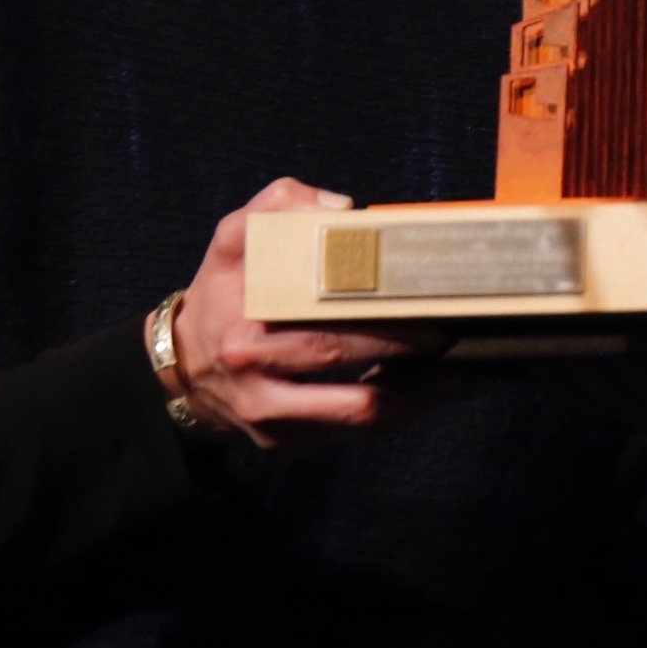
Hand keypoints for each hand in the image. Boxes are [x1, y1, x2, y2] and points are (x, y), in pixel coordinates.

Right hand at [170, 178, 438, 444]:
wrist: (181, 365)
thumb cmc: (224, 292)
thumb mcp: (235, 238)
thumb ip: (280, 205)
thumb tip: (343, 210)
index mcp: (250, 328)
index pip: (329, 330)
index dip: (387, 326)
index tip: (434, 308)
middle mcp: (258, 378)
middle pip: (352, 377)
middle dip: (413, 359)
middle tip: (460, 335)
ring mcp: (272, 417)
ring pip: (360, 417)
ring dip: (418, 399)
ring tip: (465, 374)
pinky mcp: (285, 442)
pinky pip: (352, 432)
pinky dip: (394, 412)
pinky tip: (429, 389)